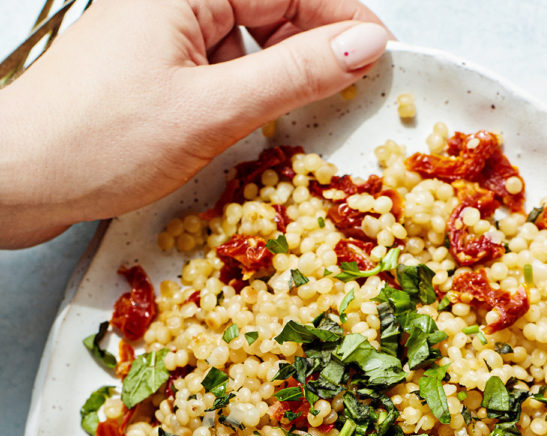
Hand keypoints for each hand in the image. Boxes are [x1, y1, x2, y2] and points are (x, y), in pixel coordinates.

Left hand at [0, 0, 389, 246]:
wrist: (18, 178)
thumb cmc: (95, 142)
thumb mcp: (213, 111)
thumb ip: (294, 75)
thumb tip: (363, 45)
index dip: (343, 18)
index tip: (381, 58)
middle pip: (270, 8)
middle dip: (311, 51)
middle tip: (343, 100)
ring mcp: (159, 30)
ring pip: (246, 41)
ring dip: (275, 79)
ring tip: (290, 124)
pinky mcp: (150, 67)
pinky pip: (217, 68)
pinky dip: (241, 96)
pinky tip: (245, 130)